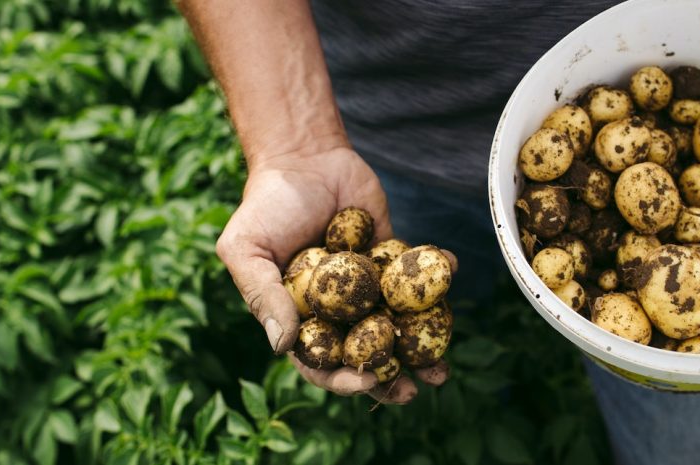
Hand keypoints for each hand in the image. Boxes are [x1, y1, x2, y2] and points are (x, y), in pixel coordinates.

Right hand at [216, 147, 449, 403]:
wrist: (300, 156)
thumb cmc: (264, 205)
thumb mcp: (246, 250)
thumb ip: (264, 296)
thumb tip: (282, 347)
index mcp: (300, 319)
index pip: (321, 362)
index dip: (343, 379)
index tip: (367, 381)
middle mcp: (337, 311)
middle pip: (366, 355)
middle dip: (393, 377)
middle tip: (419, 386)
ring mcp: (367, 287)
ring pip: (398, 327)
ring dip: (423, 347)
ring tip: (443, 365)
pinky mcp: (391, 259)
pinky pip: (417, 276)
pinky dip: (437, 275)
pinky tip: (452, 268)